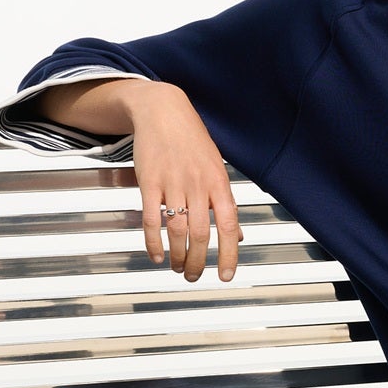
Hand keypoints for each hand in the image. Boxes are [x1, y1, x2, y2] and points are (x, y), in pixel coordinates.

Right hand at [129, 83, 243, 282]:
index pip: (229, 226)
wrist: (163, 110)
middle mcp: (198, 185)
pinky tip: (156, 255)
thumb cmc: (192, 140)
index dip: (229, 254)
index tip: (226, 275)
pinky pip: (151, 219)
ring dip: (177, 256)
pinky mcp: (149, 182)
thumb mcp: (216, 168)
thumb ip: (225, 203)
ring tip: (177, 268)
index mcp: (219, 183)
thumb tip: (238, 235)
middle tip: (194, 276)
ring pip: (177, 231)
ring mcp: (173, 183)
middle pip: (201, 234)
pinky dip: (153, 242)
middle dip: (198, 262)